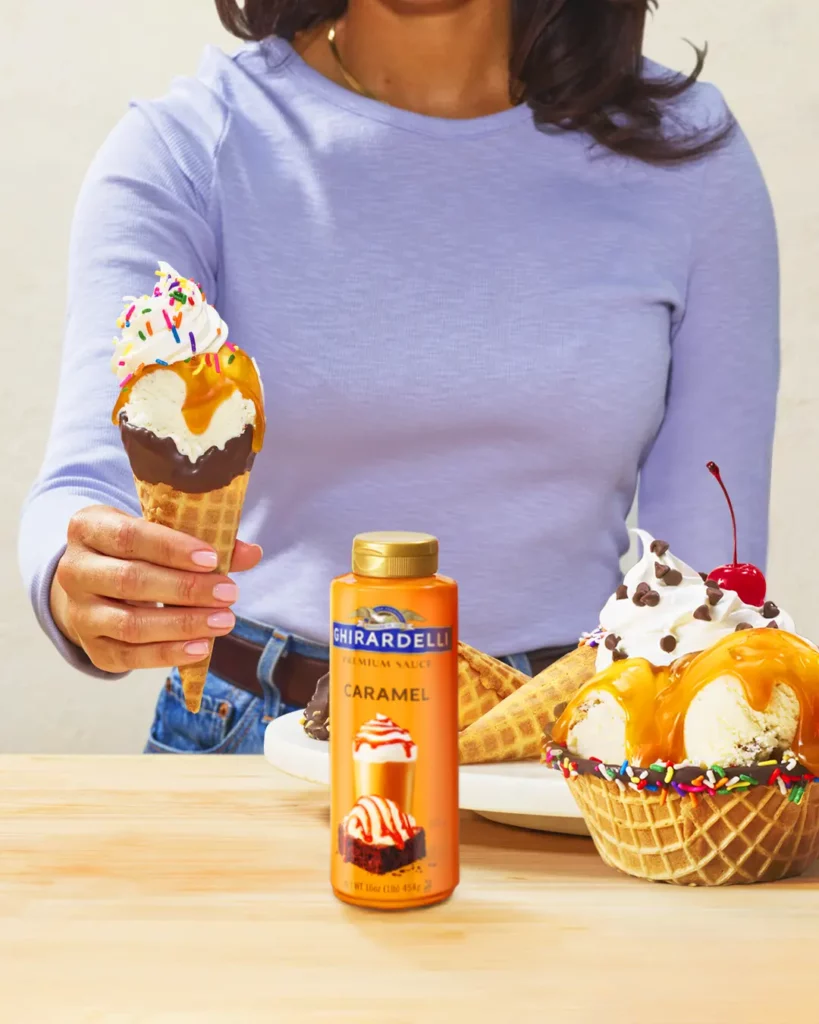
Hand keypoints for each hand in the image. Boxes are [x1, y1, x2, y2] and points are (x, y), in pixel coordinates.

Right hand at [50, 505, 261, 672]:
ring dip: (183, 625)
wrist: (94, 582)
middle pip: (131, 582)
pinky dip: (168, 654)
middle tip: (229, 593)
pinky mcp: (92, 646)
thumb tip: (252, 553)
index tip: (213, 559)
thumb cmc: (136, 550)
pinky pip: (130, 657)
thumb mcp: (159, 533)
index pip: (130, 537)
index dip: (172, 549)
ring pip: (130, 624)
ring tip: (224, 621)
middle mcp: (74, 570)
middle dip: (186, 589)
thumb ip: (203, 540)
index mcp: (88, 528)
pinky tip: (201, 647)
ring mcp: (79, 612)